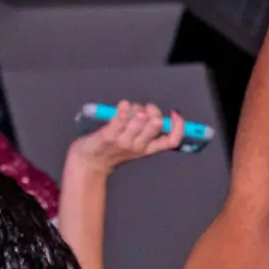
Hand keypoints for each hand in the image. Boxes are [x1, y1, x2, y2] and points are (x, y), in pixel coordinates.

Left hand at [63, 100, 184, 180]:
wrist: (90, 162)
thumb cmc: (112, 150)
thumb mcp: (136, 144)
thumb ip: (147, 130)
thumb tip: (155, 112)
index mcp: (148, 148)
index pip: (172, 141)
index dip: (178, 126)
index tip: (175, 113)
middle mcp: (138, 146)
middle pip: (156, 124)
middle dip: (152, 109)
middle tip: (143, 108)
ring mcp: (124, 142)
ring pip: (140, 118)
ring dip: (136, 107)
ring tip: (129, 108)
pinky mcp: (109, 136)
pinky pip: (121, 118)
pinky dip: (123, 108)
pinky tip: (122, 106)